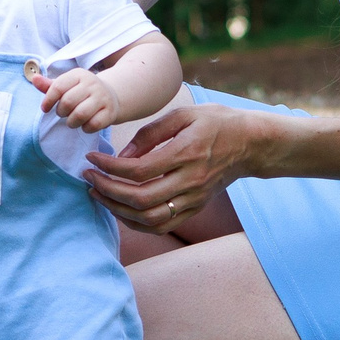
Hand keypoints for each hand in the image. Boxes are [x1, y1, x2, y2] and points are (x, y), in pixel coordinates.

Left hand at [32, 67, 120, 131]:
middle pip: (68, 102)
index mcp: (79, 74)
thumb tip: (34, 78)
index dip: (48, 100)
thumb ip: (49, 85)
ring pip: (81, 114)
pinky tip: (84, 125)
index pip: (58, 87)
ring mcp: (103, 98)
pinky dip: (85, 128)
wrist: (111, 95)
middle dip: (61, 112)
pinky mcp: (110, 112)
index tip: (45, 109)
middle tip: (63, 113)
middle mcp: (92, 84)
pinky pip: (93, 124)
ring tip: (71, 121)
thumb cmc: (81, 91)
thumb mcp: (66, 85)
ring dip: (71, 122)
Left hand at [81, 102, 266, 234]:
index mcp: (186, 153)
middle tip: (89, 178)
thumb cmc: (216, 123)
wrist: (251, 144)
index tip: (92, 158)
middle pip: (140, 198)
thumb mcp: (184, 114)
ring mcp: (194, 198)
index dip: (109, 167)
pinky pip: (161, 225)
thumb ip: (150, 133)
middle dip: (107, 190)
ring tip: (98, 194)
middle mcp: (191, 181)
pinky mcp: (195, 208)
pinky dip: (136, 223)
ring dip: (118, 210)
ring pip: (149, 218)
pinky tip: (120, 210)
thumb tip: (122, 155)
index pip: (139, 170)